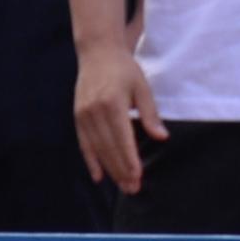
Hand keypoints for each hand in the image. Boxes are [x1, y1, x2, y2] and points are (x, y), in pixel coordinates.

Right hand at [73, 44, 167, 191]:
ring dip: (110, 169)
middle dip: (121, 170)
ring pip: (97, 148)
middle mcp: (95, 111)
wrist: (97, 52)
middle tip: (133, 189)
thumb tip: (162, 137)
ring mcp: (84, 114)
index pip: (122, 138)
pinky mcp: (78, 116)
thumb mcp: (142, 87)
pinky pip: (84, 143)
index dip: (130, 159)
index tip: (138, 176)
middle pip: (109, 147)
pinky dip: (91, 161)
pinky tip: (98, 176)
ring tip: (123, 186)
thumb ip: (150, 114)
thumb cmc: (124, 69)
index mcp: (112, 103)